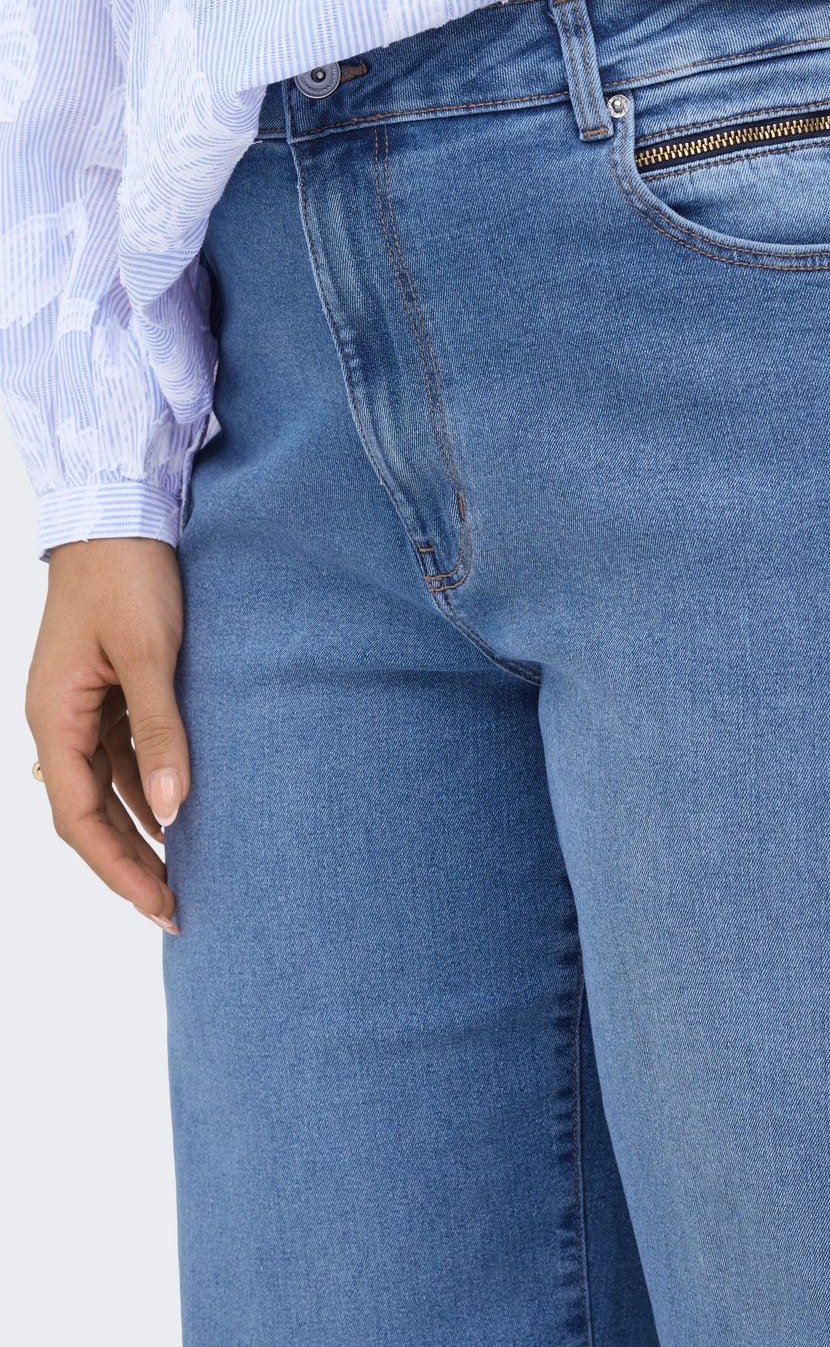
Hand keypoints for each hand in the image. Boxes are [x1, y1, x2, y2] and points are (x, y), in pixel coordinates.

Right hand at [27, 538, 188, 932]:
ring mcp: (82, 707)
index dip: (117, 867)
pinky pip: (123, 755)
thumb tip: (173, 807)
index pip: (77, 817)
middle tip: (177, 908)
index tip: (158, 905)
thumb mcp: (149, 653)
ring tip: (185, 872)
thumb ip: (161, 729)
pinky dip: (148, 787)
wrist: (118, 513)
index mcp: (53, 717)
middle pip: (88, 813)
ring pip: (107, 788)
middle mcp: (58, 721)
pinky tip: (181, 811)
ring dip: (141, 830)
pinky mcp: (108, 690)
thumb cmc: (128, 576)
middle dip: (129, 863)